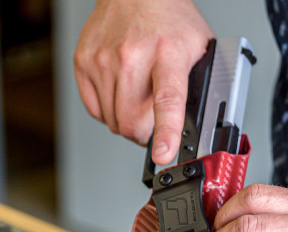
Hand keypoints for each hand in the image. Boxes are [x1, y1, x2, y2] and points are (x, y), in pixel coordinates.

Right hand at [74, 0, 213, 163]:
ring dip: (127, 124)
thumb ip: (201, 87)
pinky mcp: (84, 62)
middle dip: (144, 136)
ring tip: (138, 101)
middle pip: (132, 122)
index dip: (165, 132)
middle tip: (153, 126)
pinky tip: (120, 95)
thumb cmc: (169, 21)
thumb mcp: (199, 50)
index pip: (166, 101)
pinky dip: (109, 112)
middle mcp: (132, 56)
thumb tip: (203, 125)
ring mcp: (104, 60)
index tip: (163, 154)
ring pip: (113, 122)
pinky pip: (95, 110)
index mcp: (168, 54)